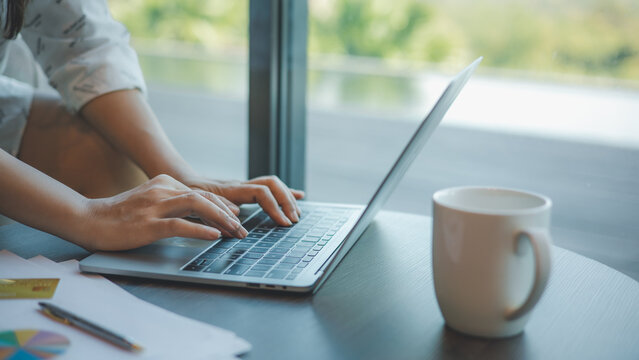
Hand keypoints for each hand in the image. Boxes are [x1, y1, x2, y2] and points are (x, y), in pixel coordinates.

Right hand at [75, 174, 247, 250]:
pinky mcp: (147, 224)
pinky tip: (214, 236)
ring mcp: (154, 206)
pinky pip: (179, 224)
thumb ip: (172, 204)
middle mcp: (162, 190)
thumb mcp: (150, 203)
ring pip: (196, 205)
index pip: (201, 193)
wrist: (88, 219)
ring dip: (220, 219)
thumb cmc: (120, 216)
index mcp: (164, 183)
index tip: (236, 217)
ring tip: (234, 231)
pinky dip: (200, 230)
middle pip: (204, 197)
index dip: (222, 205)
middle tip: (241, 228)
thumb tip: (200, 216)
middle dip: (227, 213)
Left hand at [184, 175, 304, 225]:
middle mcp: (240, 185)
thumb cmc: (186, 196)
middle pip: (272, 185)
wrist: (181, 181)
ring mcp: (244, 185)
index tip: (282, 222)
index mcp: (230, 189)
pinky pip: (269, 188)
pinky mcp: (246, 189)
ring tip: (297, 213)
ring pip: (273, 184)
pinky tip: (298, 196)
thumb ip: (213, 212)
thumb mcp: (195, 206)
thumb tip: (235, 220)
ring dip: (288, 198)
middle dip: (286, 202)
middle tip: (293, 220)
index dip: (274, 207)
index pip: (260, 192)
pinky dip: (285, 193)